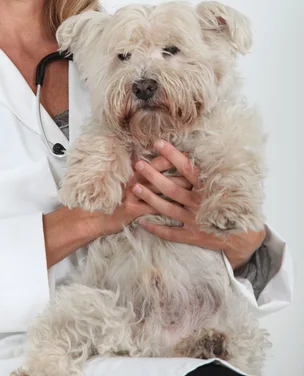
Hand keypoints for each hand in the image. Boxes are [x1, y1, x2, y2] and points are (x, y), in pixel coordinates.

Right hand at [89, 153, 191, 237]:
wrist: (89, 215)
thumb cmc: (105, 197)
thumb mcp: (117, 180)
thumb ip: (132, 172)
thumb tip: (145, 162)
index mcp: (131, 171)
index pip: (155, 161)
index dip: (171, 156)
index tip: (186, 154)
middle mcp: (132, 179)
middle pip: (161, 172)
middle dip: (180, 172)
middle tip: (197, 170)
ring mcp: (133, 194)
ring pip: (161, 189)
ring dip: (179, 188)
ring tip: (195, 187)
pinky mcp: (133, 210)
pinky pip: (154, 208)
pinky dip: (168, 208)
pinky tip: (181, 210)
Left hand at [132, 139, 265, 269]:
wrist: (245, 236)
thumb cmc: (234, 204)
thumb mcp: (229, 184)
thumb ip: (214, 170)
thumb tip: (207, 146)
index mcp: (208, 188)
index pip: (187, 168)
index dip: (172, 155)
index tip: (157, 143)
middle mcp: (199, 204)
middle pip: (171, 188)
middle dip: (153, 175)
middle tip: (138, 164)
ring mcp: (195, 221)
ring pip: (167, 208)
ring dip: (149, 198)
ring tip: (134, 188)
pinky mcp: (192, 236)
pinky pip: (170, 233)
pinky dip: (155, 228)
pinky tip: (141, 221)